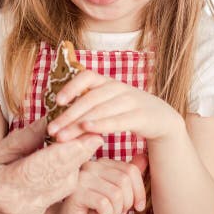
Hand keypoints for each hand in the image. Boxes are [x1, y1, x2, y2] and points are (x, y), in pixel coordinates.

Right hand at [0, 118, 102, 213]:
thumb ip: (23, 139)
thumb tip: (49, 121)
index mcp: (4, 185)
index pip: (45, 167)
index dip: (71, 150)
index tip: (89, 133)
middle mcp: (21, 203)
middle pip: (61, 177)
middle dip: (80, 153)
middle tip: (93, 130)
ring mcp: (30, 211)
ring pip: (65, 185)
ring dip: (76, 162)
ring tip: (82, 139)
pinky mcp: (36, 213)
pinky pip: (59, 191)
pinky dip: (68, 172)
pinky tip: (68, 156)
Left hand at [46, 68, 182, 143]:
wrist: (162, 119)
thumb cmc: (127, 112)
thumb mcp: (109, 103)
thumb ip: (89, 105)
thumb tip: (59, 116)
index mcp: (107, 82)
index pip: (87, 76)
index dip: (71, 86)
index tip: (56, 101)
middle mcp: (118, 88)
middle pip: (89, 98)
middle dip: (68, 114)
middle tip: (52, 129)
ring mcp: (130, 101)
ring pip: (100, 110)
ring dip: (79, 123)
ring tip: (63, 136)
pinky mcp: (141, 116)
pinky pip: (118, 120)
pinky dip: (102, 124)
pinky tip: (88, 129)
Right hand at [47, 155, 147, 213]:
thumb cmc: (92, 210)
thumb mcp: (117, 194)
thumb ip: (128, 177)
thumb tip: (144, 157)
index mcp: (102, 163)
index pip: (131, 170)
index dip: (139, 191)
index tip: (137, 206)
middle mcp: (91, 165)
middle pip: (125, 181)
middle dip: (127, 203)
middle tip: (117, 211)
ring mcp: (82, 177)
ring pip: (116, 193)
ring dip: (116, 211)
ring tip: (106, 213)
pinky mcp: (76, 191)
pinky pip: (104, 203)